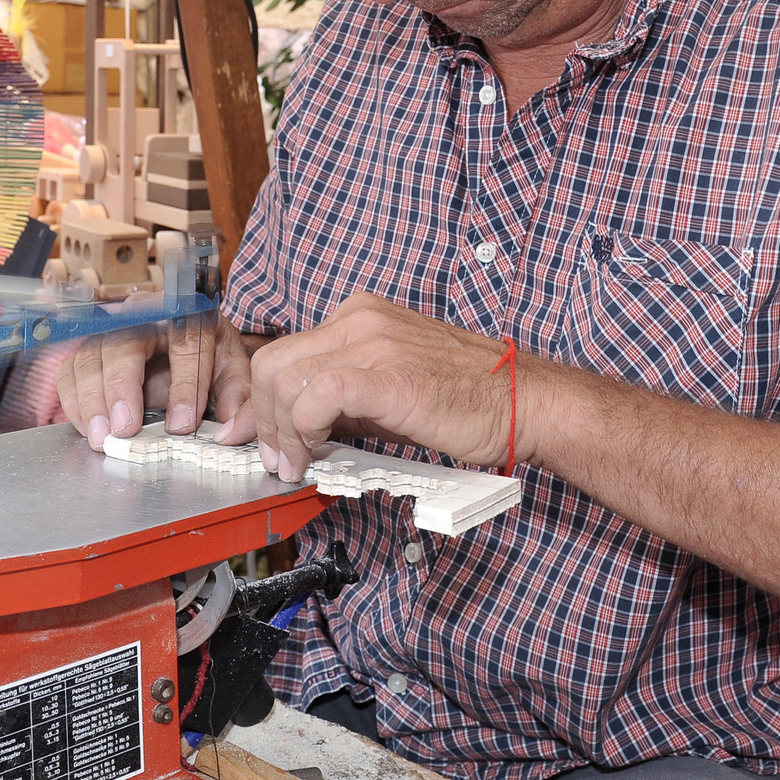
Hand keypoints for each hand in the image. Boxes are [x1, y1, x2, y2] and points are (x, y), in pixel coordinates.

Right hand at [55, 313, 256, 449]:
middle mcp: (145, 314)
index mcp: (189, 313)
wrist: (183, 340)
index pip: (187, 342)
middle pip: (125, 343)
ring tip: (102, 437)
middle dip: (122, 387)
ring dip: (92, 400)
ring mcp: (112, 329)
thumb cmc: (207, 354)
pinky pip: (70, 370)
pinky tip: (88, 428)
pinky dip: (74, 402)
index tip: (182, 424)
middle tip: (125, 428)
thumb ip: (236, 393)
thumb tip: (230, 424)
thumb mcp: (231, 368)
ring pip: (91, 356)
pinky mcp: (88, 349)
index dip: (185, 385)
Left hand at [249, 294, 529, 481]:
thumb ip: (343, 397)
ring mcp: (372, 342)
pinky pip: (316, 396)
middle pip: (272, 362)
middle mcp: (359, 319)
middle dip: (261, 419)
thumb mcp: (390, 385)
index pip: (283, 351)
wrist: (522, 401)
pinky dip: (301, 430)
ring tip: (294, 464)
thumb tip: (297, 428)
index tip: (256, 438)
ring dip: (278, 430)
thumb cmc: (466, 399)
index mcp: (359, 315)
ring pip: (284, 378)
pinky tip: (314, 453)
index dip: (261, 401)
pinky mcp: (386, 374)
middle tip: (274, 459)